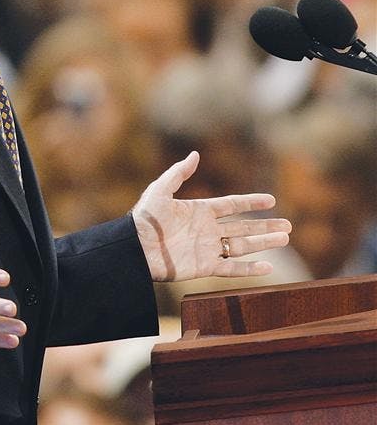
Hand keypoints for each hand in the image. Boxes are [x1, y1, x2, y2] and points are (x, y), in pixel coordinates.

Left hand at [132, 152, 290, 280]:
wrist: (136, 248)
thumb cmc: (145, 219)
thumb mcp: (160, 190)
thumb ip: (179, 173)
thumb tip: (194, 154)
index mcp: (199, 211)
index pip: (232, 205)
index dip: (251, 202)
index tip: (271, 200)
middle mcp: (207, 230)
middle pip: (243, 227)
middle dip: (265, 226)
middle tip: (288, 226)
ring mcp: (207, 249)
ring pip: (242, 246)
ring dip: (263, 243)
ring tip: (285, 239)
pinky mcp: (204, 267)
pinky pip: (231, 267)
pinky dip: (250, 269)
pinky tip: (268, 266)